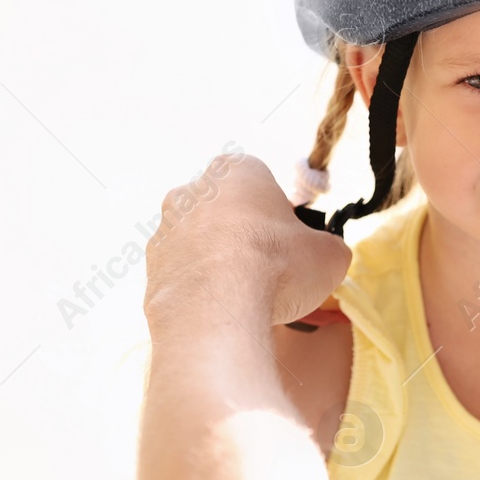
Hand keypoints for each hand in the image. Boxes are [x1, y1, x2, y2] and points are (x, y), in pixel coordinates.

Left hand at [142, 153, 351, 334]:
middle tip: (269, 271)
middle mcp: (192, 189)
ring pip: (201, 243)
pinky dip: (199, 289)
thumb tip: (324, 257)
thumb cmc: (276, 266)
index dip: (279, 216)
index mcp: (237, 170)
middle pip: (227, 211)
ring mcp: (165, 228)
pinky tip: (219, 309)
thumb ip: (326, 248)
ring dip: (219, 262)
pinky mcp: (150, 267)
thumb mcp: (330, 255)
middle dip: (244, 236)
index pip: (262, 184)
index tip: (289, 244)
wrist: (214, 309)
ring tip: (244, 297)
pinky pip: (183, 274)